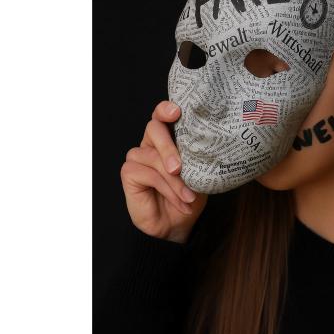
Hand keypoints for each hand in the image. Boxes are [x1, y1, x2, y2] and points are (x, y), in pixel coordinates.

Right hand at [120, 100, 206, 242]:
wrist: (179, 224)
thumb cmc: (189, 196)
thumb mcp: (198, 174)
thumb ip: (195, 156)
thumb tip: (204, 145)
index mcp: (168, 137)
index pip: (162, 115)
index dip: (165, 109)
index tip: (176, 111)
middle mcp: (150, 143)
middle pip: (154, 129)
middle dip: (169, 147)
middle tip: (180, 168)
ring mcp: (138, 157)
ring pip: (154, 157)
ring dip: (175, 180)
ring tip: (189, 197)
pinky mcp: (129, 172)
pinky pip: (148, 174)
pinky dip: (167, 189)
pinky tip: (180, 201)